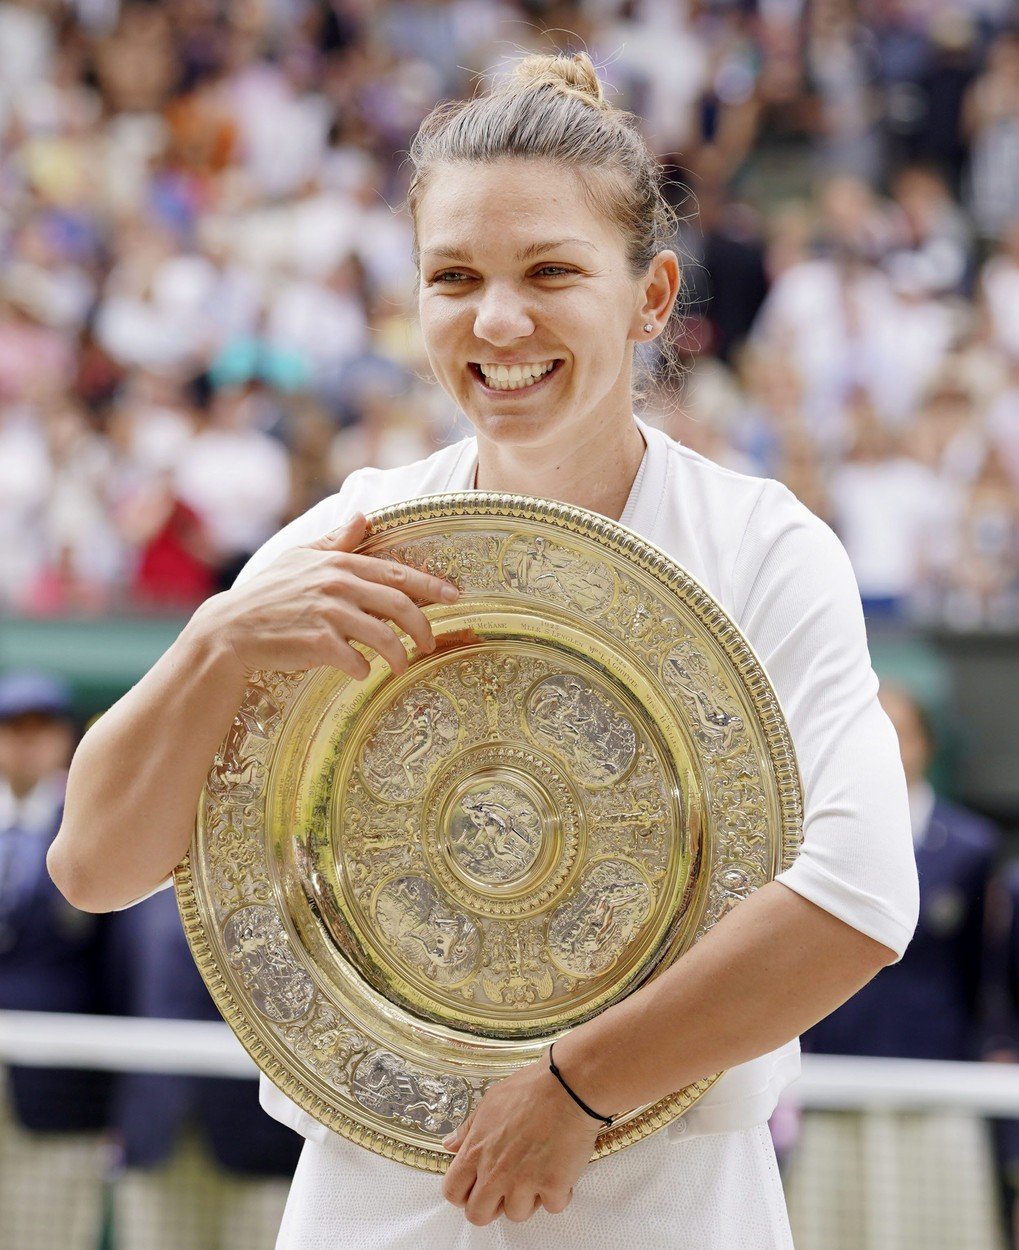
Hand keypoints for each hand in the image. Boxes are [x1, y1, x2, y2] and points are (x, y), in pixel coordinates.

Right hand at [198, 515, 459, 677]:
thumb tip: (364, 517)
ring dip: (399, 655)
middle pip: (399, 605)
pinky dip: (363, 670)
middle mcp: (337, 584)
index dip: (430, 585)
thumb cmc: (268, 594)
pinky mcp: (316, 643)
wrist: (230, 630)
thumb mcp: (299, 559)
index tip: (455, 596)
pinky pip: (355, 660)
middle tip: (432, 643)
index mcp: (338, 563)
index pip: (396, 573)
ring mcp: (327, 614)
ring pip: (383, 636)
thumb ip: (335, 542)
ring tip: (402, 667)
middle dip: (424, 627)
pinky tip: (360, 673)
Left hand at [441, 1056, 601, 1225]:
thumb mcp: (490, 1102)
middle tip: (506, 1189)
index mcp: (477, 1150)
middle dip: (491, 1207)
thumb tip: (450, 1144)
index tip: (474, 1188)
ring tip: (537, 1172)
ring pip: (517, 1214)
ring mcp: (524, 1182)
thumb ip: (468, 1129)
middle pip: (478, 1215)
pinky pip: (552, 1206)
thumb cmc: (531, 1089)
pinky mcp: (553, 1186)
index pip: (453, 1191)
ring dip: (528, 1198)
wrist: (568, 1086)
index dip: (462, 1194)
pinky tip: (560, 1170)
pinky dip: (558, 1193)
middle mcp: (496, 1172)